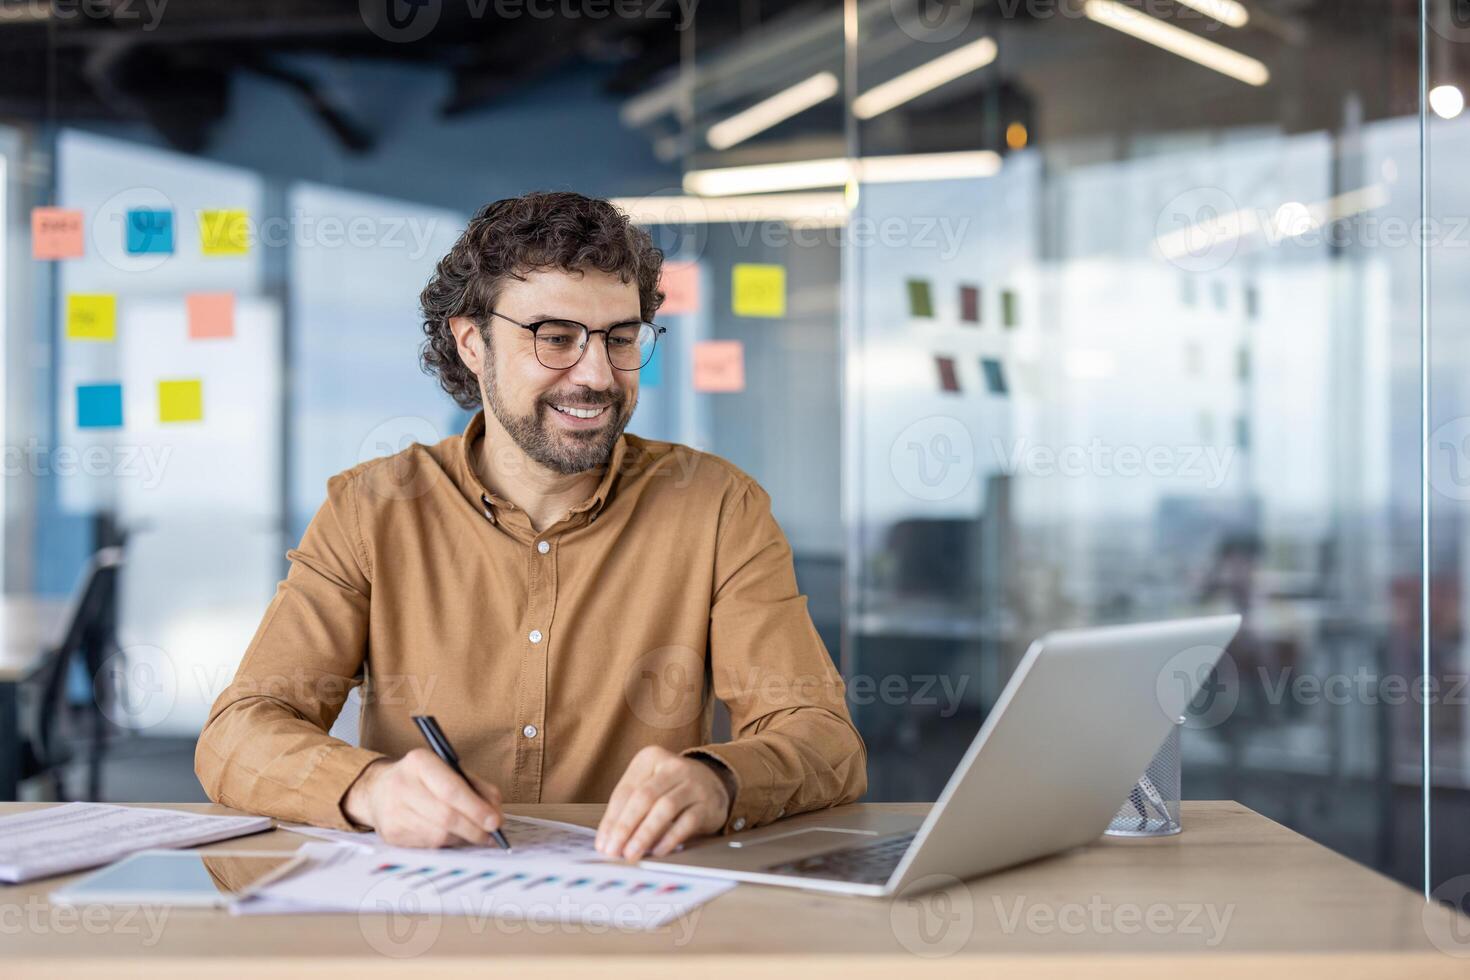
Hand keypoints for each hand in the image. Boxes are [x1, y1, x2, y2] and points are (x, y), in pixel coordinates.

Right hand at [342, 748, 503, 847]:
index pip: (451, 789)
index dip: (476, 808)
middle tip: (492, 835)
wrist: (378, 789)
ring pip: (438, 835)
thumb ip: (476, 787)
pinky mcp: (391, 835)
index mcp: (419, 762)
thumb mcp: (449, 770)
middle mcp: (402, 785)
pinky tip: (454, 837)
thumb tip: (496, 813)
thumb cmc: (423, 778)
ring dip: (463, 839)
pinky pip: (428, 845)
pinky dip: (447, 844)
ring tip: (475, 835)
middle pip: (446, 816)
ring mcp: (393, 812)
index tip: (495, 821)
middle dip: (474, 829)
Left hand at [595, 746, 731, 860]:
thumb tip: (609, 840)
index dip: (611, 819)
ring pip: (665, 808)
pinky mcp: (708, 803)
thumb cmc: (672, 788)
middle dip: (625, 827)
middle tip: (613, 851)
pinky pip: (687, 821)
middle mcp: (673, 766)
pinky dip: (670, 838)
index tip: (602, 843)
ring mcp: (693, 783)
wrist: (714, 783)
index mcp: (651, 758)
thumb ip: (630, 808)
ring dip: (645, 834)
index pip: (626, 791)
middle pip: (643, 797)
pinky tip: (657, 851)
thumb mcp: (650, 786)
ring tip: (632, 853)